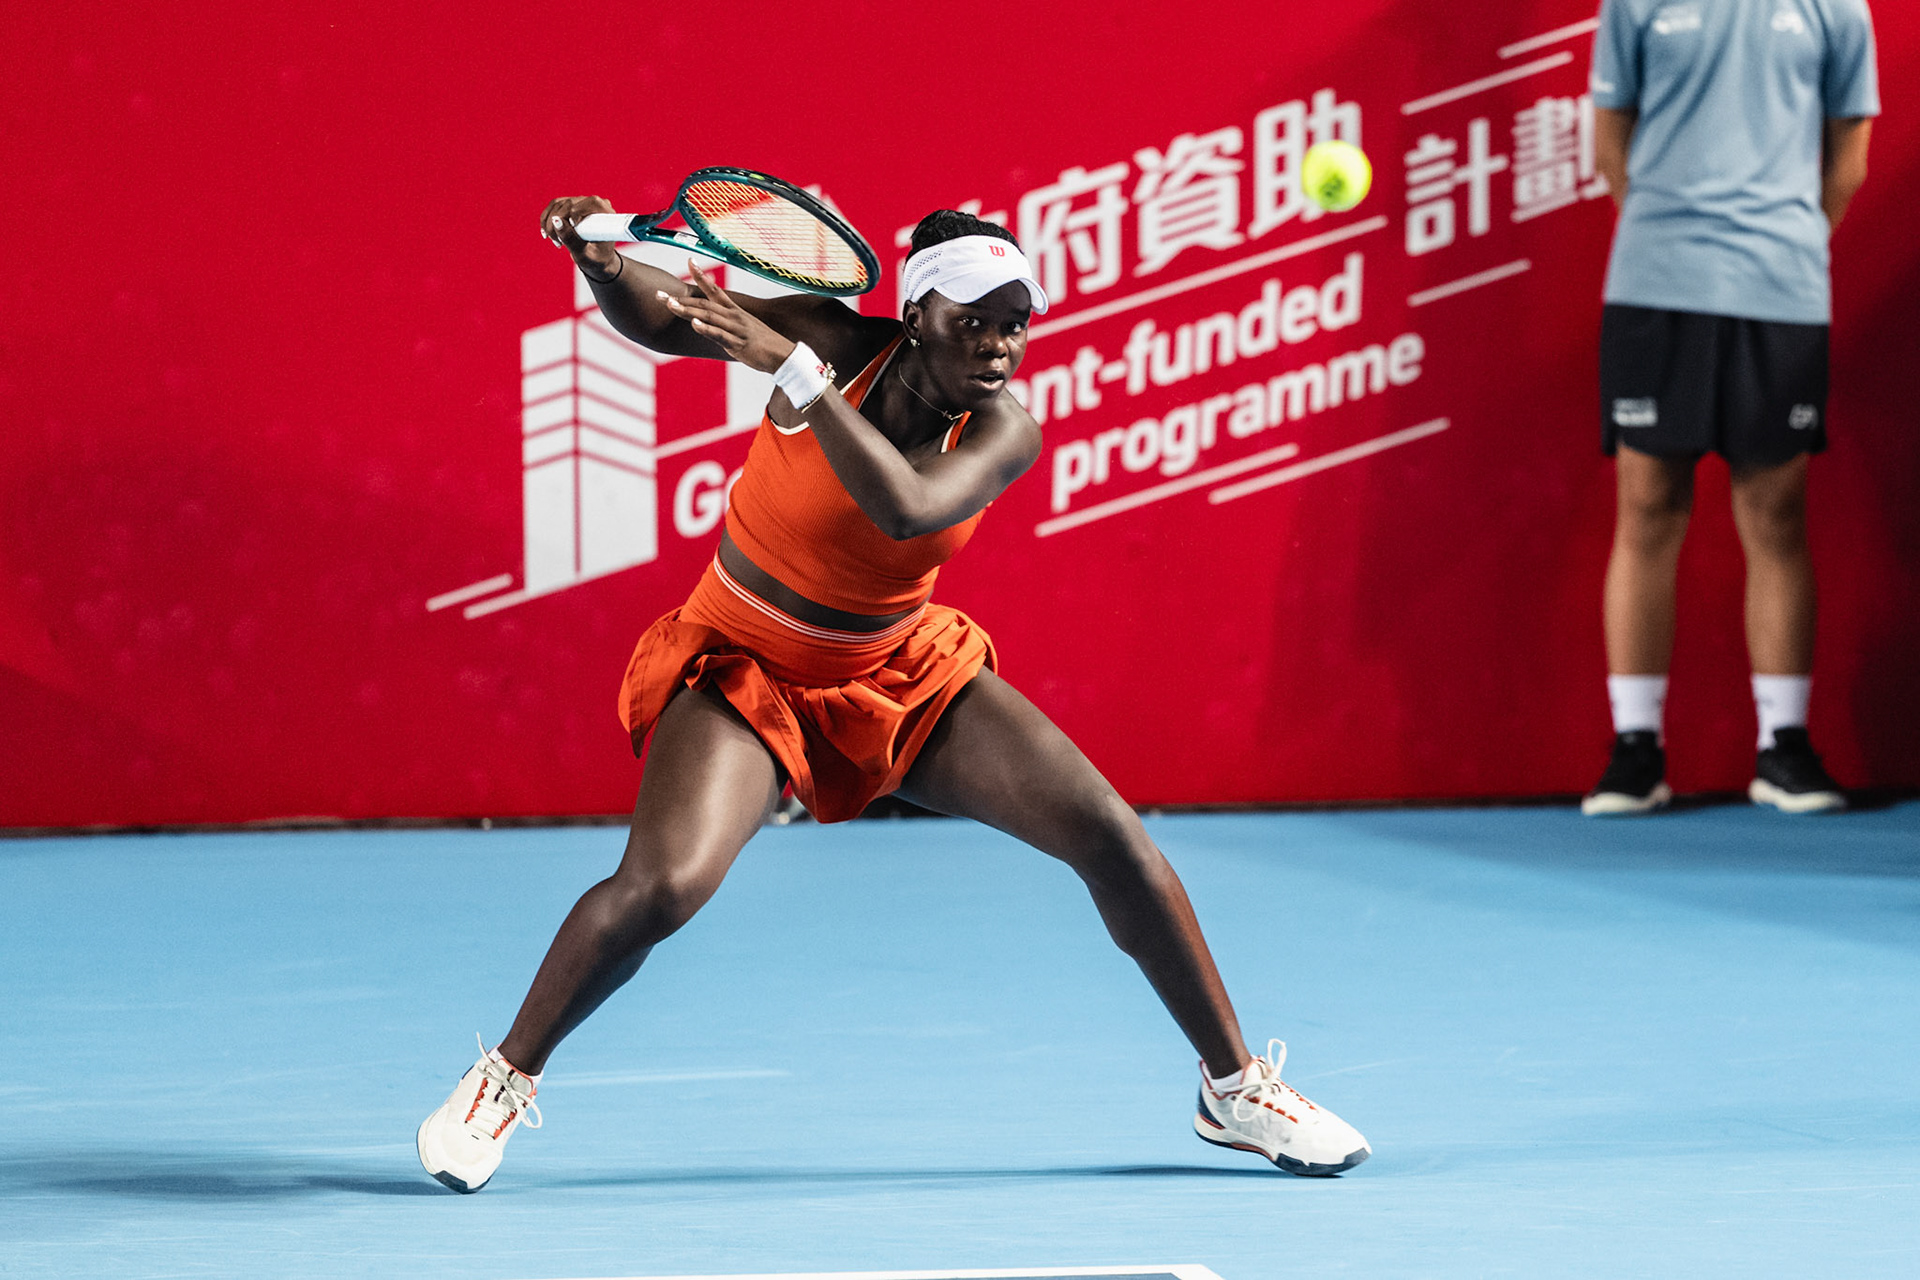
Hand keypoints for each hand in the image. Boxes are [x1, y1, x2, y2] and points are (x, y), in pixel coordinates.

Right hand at [539, 195, 622, 279]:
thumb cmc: (596, 258)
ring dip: (550, 222)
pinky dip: (546, 219)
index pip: (592, 202)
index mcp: (606, 214)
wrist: (596, 257)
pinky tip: (547, 233)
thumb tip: (556, 221)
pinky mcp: (570, 204)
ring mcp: (581, 202)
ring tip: (555, 241)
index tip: (572, 226)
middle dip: (557, 222)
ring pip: (558, 204)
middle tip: (557, 242)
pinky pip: (553, 206)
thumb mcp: (585, 255)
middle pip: (570, 203)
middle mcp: (594, 204)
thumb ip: (572, 240)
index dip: (577, 211)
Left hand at [658, 261, 796, 372]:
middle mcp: (733, 316)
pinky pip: (719, 334)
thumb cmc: (761, 343)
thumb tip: (707, 323)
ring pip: (707, 316)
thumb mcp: (741, 329)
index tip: (689, 261)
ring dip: (687, 310)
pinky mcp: (738, 343)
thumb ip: (724, 324)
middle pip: (703, 303)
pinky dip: (706, 328)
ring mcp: (735, 328)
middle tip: (658, 294)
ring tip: (669, 305)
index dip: (701, 275)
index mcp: (733, 311)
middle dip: (680, 299)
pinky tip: (694, 323)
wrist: (783, 355)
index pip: (714, 289)